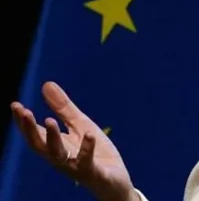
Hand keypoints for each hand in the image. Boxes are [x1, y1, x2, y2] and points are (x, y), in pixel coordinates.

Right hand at [10, 82, 137, 200]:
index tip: (15, 105)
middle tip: (25, 111)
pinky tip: (89, 134)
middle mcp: (61, 158)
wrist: (115, 181)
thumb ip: (63, 108)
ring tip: (49, 120)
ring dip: (52, 138)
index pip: (35, 134)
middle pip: (40, 145)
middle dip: (30, 129)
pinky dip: (87, 149)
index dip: (23, 121)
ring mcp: (75, 167)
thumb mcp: (81, 125)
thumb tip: (46, 84)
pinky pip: (87, 162)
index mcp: (56, 146)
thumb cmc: (96, 154)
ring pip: (58, 155)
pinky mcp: (93, 173)